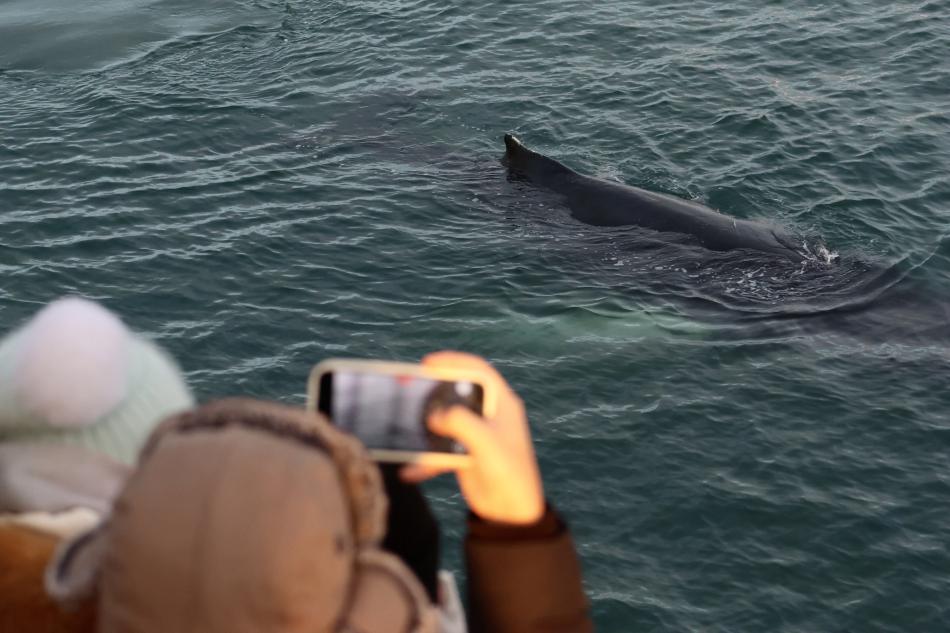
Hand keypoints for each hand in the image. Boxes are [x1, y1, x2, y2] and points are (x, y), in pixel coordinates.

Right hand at [401, 351, 544, 524]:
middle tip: (408, 389)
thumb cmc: (509, 472)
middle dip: (432, 392)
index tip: (427, 363)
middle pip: (456, 393)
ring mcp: (475, 435)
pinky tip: (409, 470)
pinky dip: (424, 459)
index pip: (477, 371)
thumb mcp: (486, 442)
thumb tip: (434, 415)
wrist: (511, 514)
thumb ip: (460, 422)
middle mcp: (488, 415)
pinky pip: (439, 450)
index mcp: (502, 403)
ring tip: (403, 423)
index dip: (454, 361)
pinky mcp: (464, 455)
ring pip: (444, 421)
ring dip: (424, 425)